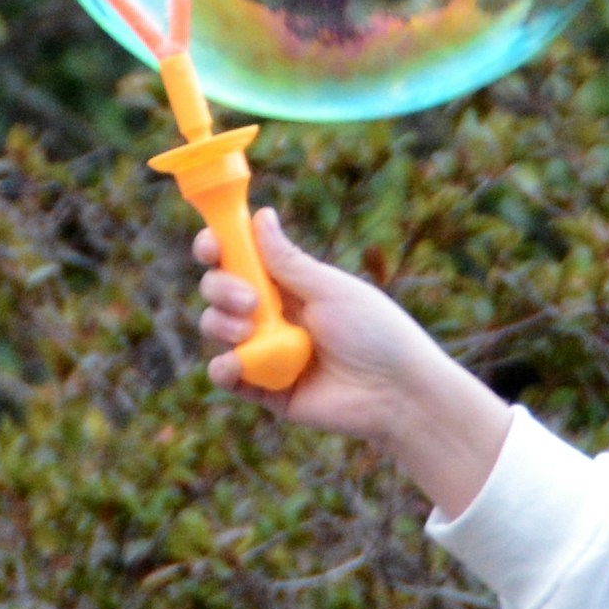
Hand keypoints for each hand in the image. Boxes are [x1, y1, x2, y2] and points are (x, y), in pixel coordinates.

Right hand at [194, 211, 514, 518]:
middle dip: (220, 288)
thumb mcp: (329, 289)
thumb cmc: (375, 332)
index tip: (211, 245)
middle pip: (219, 290)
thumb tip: (260, 215)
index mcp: (288, 283)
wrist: (397, 393)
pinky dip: (223, 368)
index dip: (218, 247)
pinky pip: (226, 375)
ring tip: (250, 332)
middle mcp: (272, 314)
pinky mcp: (266, 389)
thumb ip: (288, 261)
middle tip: (250, 300)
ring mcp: (266, 351)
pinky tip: (237, 364)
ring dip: (221, 324)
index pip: (240, 258)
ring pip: (216, 328)